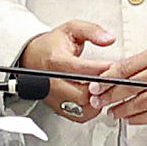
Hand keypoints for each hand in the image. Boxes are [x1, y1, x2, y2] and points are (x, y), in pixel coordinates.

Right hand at [17, 21, 132, 121]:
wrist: (32, 57)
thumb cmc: (52, 45)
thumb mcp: (72, 29)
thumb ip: (92, 31)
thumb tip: (109, 39)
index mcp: (56, 61)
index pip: (81, 70)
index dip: (101, 69)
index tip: (114, 66)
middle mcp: (53, 82)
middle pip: (81, 94)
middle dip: (101, 88)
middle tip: (112, 79)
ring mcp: (54, 97)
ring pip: (82, 107)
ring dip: (97, 100)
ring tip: (104, 87)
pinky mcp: (57, 107)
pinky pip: (79, 116)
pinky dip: (91, 110)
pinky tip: (95, 97)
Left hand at [97, 41, 146, 126]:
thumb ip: (139, 64)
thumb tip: (111, 75)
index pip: (127, 66)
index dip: (108, 79)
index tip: (96, 86)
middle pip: (131, 86)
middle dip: (110, 96)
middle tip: (99, 101)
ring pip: (141, 102)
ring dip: (123, 110)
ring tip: (113, 112)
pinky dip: (138, 118)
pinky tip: (129, 119)